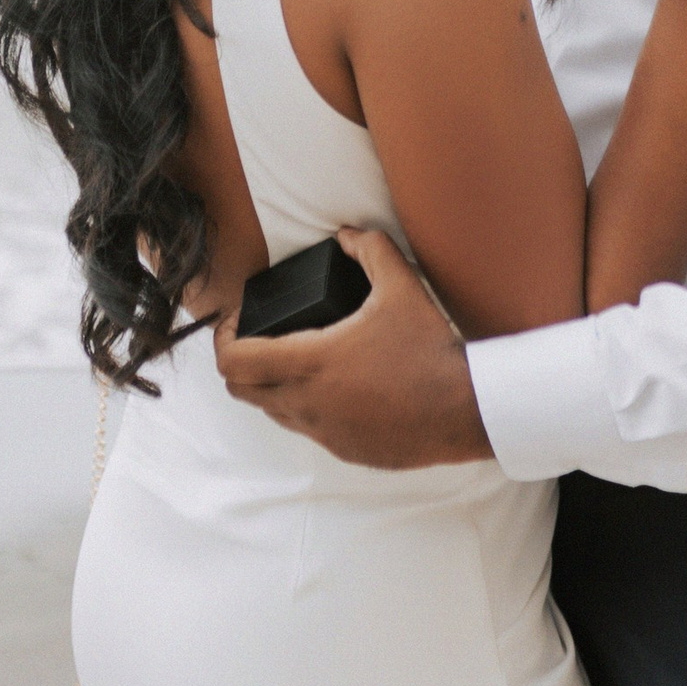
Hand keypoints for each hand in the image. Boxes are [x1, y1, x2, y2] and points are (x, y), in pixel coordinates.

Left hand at [213, 225, 494, 467]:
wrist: (464, 410)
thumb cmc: (428, 350)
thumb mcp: (401, 287)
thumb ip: (370, 250)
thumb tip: (346, 235)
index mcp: (309, 361)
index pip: (233, 361)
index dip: (222, 339)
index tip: (234, 322)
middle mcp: (306, 402)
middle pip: (241, 390)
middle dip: (238, 362)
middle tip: (256, 339)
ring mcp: (323, 431)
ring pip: (273, 411)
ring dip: (273, 385)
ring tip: (298, 359)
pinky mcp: (345, 450)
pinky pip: (309, 429)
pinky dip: (307, 407)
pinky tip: (336, 387)